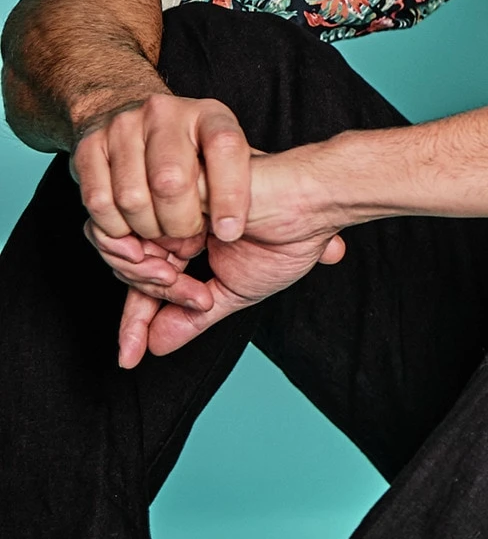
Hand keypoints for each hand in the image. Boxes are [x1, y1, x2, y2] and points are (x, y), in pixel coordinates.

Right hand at [72, 92, 252, 243]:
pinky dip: (116, 228)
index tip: (229, 232)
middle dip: (181, 224)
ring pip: (132, 198)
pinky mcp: (88, 146)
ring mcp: (122, 126)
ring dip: (148, 230)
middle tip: (188, 238)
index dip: (229, 194)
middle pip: (170, 181)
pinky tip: (131, 230)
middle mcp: (164, 113)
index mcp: (208, 114)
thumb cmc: (188, 152)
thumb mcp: (223, 159)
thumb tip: (227, 233)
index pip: (225, 146)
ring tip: (161, 233)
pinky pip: (99, 202)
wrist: (125, 115)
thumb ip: (235, 188)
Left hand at [90, 148, 345, 367]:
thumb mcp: (234, 292)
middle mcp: (169, 216)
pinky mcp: (172, 181)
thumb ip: (191, 317)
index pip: (143, 281)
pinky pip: (138, 222)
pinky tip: (190, 252)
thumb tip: (153, 347)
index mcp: (183, 238)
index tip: (129, 357)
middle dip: (148, 298)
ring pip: (123, 246)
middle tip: (199, 300)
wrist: (313, 206)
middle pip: (125, 266)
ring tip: (198, 281)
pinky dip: (159, 249)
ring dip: (153, 278)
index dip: (134, 321)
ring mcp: (168, 198)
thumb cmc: (289, 238)